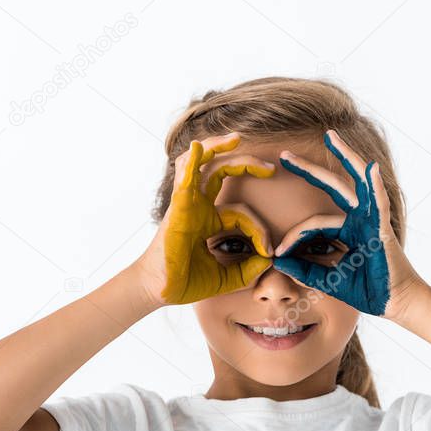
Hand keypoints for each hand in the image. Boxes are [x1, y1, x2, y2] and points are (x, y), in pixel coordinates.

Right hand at [133, 132, 275, 305]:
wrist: (161, 292)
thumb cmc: (187, 282)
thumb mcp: (227, 277)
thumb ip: (248, 269)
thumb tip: (269, 260)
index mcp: (208, 219)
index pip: (241, 211)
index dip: (259, 228)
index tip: (268, 250)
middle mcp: (197, 206)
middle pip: (221, 171)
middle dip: (246, 163)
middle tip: (270, 168)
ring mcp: (186, 204)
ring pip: (202, 164)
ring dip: (217, 147)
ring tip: (236, 139)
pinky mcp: (177, 210)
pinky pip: (183, 180)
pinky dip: (190, 162)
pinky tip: (197, 148)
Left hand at [272, 129, 422, 319]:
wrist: (395, 303)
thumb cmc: (368, 290)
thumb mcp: (328, 281)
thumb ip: (305, 270)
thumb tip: (278, 261)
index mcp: (347, 230)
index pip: (314, 224)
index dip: (293, 236)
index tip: (276, 252)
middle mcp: (359, 219)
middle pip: (333, 187)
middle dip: (309, 169)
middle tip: (284, 154)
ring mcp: (372, 220)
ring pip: (356, 182)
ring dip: (345, 156)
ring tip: (330, 136)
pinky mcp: (382, 229)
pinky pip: (378, 204)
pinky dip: (375, 186)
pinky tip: (370, 167)